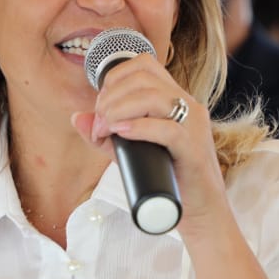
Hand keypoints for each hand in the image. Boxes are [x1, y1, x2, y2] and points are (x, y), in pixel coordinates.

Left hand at [71, 52, 228, 230]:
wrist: (201, 213)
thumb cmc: (168, 180)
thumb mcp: (131, 152)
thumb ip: (106, 135)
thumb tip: (77, 118)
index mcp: (175, 99)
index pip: (143, 65)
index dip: (114, 79)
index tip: (101, 107)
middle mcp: (187, 105)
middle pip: (144, 78)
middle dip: (111, 97)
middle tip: (100, 125)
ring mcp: (194, 125)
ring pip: (154, 97)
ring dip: (120, 110)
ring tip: (107, 131)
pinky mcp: (194, 149)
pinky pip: (168, 128)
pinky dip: (140, 127)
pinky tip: (122, 133)